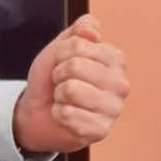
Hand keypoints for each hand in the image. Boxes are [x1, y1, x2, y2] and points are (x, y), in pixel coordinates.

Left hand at [13, 14, 127, 154]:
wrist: (39, 112)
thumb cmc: (54, 78)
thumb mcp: (61, 48)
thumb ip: (78, 31)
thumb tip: (93, 30)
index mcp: (115, 59)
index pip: (79, 44)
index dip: (61, 54)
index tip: (63, 63)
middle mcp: (121, 84)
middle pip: (75, 66)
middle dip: (58, 74)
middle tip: (63, 83)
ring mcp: (114, 109)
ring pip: (71, 90)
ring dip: (59, 94)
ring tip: (65, 99)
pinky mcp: (101, 130)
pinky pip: (68, 114)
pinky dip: (58, 114)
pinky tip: (66, 116)